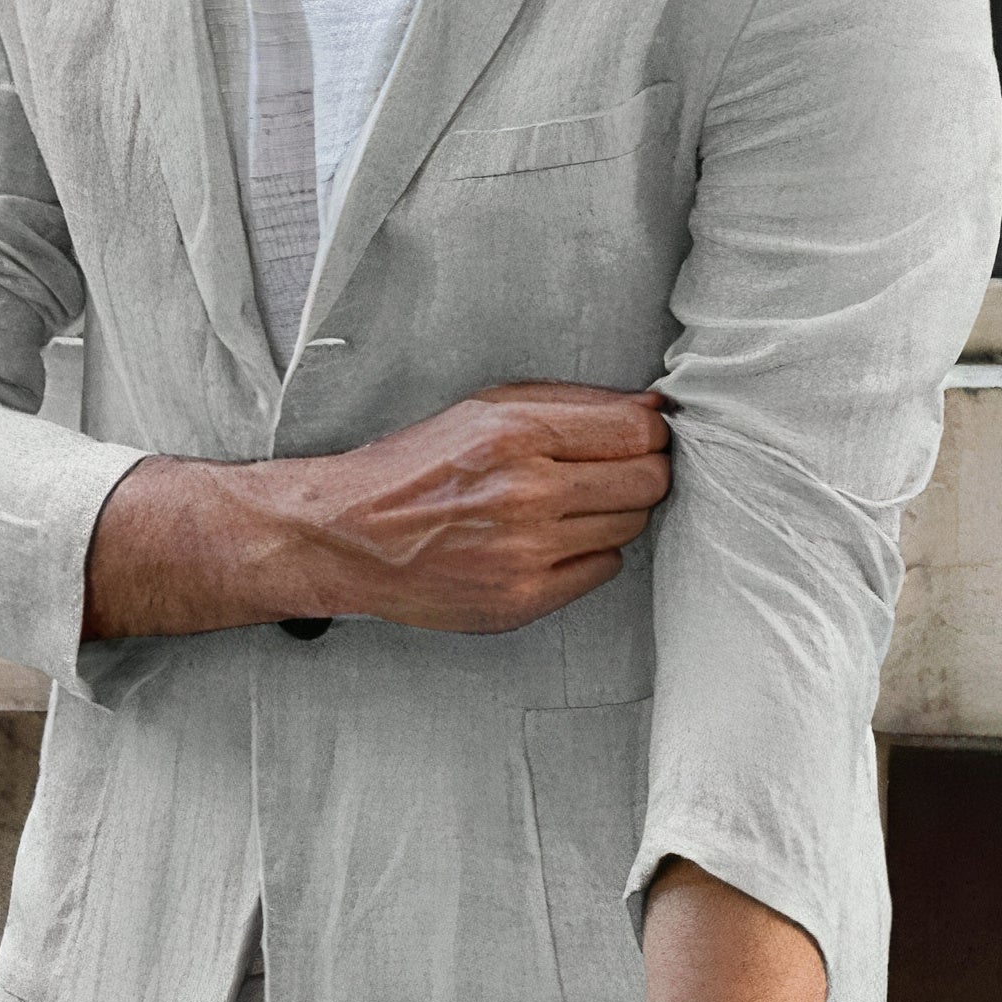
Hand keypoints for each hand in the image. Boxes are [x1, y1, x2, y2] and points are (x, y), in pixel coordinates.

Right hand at [272, 380, 670, 631]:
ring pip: (630, 527)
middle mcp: (525, 493)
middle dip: (641, 470)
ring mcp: (526, 553)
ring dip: (612, 512)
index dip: (649, 431)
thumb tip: (653, 408)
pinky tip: (551, 540)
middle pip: (647, 481)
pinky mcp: (522, 599)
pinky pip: (603, 570)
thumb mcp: (483, 410)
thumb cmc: (413, 468)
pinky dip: (589, 553)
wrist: (348, 535)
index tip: (638, 434)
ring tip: (569, 505)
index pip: (637, 430)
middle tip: (611, 470)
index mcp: (515, 434)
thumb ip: (569, 403)